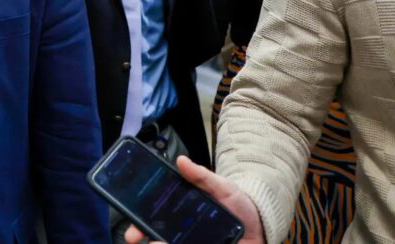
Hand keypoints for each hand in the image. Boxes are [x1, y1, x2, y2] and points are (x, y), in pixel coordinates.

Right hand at [124, 156, 264, 243]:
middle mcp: (184, 232)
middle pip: (158, 239)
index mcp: (182, 214)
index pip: (153, 221)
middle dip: (147, 239)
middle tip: (137, 240)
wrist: (263, 223)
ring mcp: (195, 242)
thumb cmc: (239, 204)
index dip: (140, 226)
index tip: (133, 231)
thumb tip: (181, 160)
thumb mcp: (220, 186)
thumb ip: (201, 175)